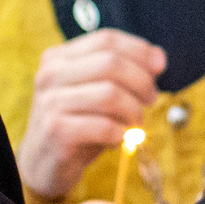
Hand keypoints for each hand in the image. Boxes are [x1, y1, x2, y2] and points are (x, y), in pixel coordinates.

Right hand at [19, 29, 166, 201]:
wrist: (44, 164)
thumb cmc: (78, 125)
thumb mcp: (100, 93)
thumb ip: (127, 72)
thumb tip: (159, 58)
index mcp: (59, 58)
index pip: (106, 39)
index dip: (139, 50)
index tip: (159, 67)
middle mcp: (50, 74)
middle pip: (111, 62)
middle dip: (142, 81)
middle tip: (151, 100)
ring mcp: (50, 101)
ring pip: (110, 94)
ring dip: (134, 111)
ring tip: (135, 124)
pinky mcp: (56, 130)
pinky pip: (104, 126)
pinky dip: (121, 133)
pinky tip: (117, 140)